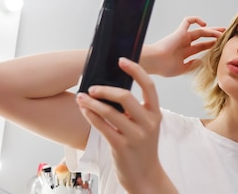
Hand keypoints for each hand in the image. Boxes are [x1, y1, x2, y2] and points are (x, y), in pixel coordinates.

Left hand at [76, 58, 176, 193]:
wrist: (144, 176)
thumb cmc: (142, 148)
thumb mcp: (146, 126)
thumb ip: (135, 110)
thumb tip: (112, 89)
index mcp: (155, 114)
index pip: (149, 86)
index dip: (135, 70)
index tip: (122, 60)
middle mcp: (148, 123)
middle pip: (126, 96)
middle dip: (106, 89)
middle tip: (93, 87)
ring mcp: (135, 135)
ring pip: (110, 111)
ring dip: (92, 102)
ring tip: (81, 97)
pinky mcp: (121, 146)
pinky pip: (102, 126)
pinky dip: (91, 115)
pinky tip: (84, 110)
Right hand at [144, 16, 224, 76]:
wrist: (154, 62)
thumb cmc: (164, 67)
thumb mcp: (181, 69)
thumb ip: (192, 65)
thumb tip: (201, 61)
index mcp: (184, 53)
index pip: (201, 47)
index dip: (211, 46)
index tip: (221, 46)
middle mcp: (184, 44)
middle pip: (202, 37)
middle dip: (214, 35)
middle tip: (225, 34)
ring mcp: (182, 37)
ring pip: (200, 30)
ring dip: (211, 31)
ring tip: (221, 32)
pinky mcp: (180, 31)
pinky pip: (188, 21)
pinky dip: (196, 19)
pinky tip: (204, 24)